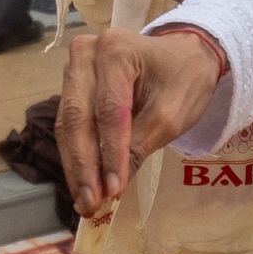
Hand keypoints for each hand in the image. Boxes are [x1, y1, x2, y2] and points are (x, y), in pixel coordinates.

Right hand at [55, 26, 224, 217]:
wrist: (184, 56)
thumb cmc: (183, 79)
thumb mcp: (170, 115)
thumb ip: (138, 146)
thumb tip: (111, 189)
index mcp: (115, 50)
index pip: (109, 110)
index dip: (110, 153)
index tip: (113, 191)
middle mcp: (85, 53)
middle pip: (78, 117)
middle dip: (84, 165)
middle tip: (90, 203)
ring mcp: (74, 68)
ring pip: (68, 124)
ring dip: (76, 166)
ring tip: (85, 201)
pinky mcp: (72, 85)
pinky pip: (70, 124)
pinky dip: (77, 155)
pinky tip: (83, 183)